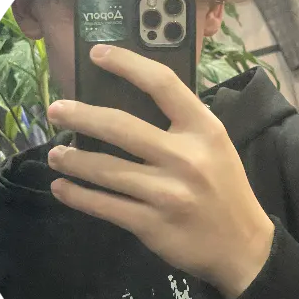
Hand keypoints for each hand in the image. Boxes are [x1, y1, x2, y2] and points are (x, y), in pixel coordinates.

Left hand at [47, 45, 274, 298]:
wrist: (242, 244)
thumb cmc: (226, 189)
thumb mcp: (216, 146)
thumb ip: (184, 123)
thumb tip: (133, 101)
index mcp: (205, 130)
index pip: (162, 84)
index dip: (127, 63)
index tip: (97, 54)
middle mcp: (186, 157)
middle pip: (120, 126)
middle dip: (80, 115)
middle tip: (56, 111)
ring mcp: (167, 193)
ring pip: (105, 170)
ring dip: (72, 160)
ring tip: (55, 155)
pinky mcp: (152, 224)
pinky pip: (105, 206)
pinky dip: (78, 196)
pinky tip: (64, 188)